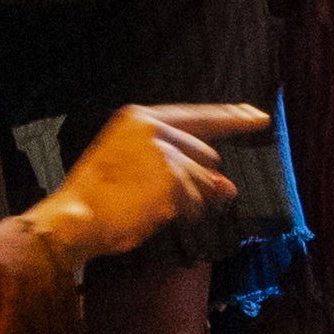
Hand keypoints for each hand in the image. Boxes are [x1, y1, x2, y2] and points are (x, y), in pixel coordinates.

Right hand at [29, 102, 269, 262]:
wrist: (74, 218)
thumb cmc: (99, 196)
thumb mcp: (133, 167)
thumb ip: (181, 167)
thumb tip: (229, 187)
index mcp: (139, 118)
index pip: (198, 115)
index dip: (231, 117)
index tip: (259, 116)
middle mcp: (154, 129)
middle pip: (207, 155)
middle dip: (199, 181)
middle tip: (162, 198)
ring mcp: (164, 153)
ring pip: (206, 182)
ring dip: (191, 202)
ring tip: (153, 207)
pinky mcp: (171, 179)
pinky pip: (198, 202)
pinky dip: (185, 214)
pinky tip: (156, 214)